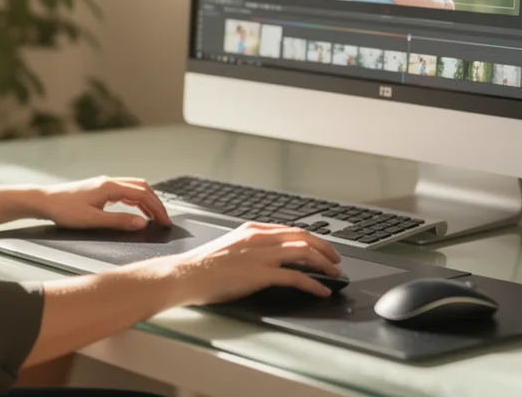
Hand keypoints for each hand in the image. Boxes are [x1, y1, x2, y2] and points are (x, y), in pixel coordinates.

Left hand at [38, 176, 172, 230]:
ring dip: (146, 202)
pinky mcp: (100, 190)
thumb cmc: (64, 209)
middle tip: (164, 220)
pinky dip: (135, 201)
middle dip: (156, 204)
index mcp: (110, 186)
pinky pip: (124, 192)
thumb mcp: (93, 220)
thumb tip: (141, 223)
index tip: (165, 221)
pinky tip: (136, 212)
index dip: (157, 208)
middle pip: (142, 188)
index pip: (143, 194)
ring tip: (154, 218)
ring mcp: (104, 185)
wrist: (44, 201)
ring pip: (134, 189)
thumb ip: (119, 221)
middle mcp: (109, 182)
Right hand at [158, 222, 343, 305]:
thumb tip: (265, 258)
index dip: (310, 239)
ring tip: (334, 274)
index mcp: (252, 230)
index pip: (290, 230)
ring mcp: (261, 255)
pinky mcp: (260, 274)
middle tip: (335, 260)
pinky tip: (321, 291)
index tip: (320, 247)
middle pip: (303, 237)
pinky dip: (313, 284)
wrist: (185, 274)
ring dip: (324, 263)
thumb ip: (249, 248)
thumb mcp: (229, 247)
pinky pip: (296, 277)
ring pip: (304, 253)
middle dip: (324, 248)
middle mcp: (259, 238)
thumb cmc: (201, 266)